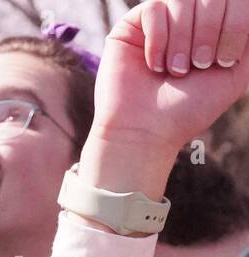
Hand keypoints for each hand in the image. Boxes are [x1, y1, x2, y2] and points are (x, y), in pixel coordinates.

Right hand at [81, 0, 248, 198]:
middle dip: (208, 32)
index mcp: (215, 29)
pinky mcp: (132, 27)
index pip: (236, 2)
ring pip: (182, 1)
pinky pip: (154, 9)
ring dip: (183, 38)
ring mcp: (159, 23)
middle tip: (198, 65)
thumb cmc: (188, 108)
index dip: (235, 25)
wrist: (145, 131)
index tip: (224, 61)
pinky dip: (158, 38)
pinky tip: (154, 64)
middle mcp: (189, 22)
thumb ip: (248, 39)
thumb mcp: (237, 73)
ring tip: (175, 70)